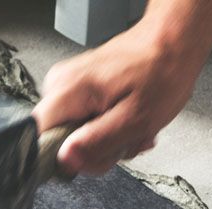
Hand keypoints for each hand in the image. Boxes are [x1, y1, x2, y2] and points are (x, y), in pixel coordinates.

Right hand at [34, 2, 211, 175]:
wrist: (173, 43)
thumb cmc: (161, 72)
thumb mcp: (135, 118)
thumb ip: (97, 142)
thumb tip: (65, 160)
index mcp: (68, 91)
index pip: (39, 140)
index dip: (65, 159)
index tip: (94, 156)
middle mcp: (60, 86)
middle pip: (59, 143)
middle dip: (96, 151)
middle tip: (124, 141)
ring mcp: (67, 87)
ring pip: (74, 137)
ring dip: (106, 142)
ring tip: (131, 129)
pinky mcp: (78, 91)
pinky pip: (83, 124)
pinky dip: (108, 130)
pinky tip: (126, 122)